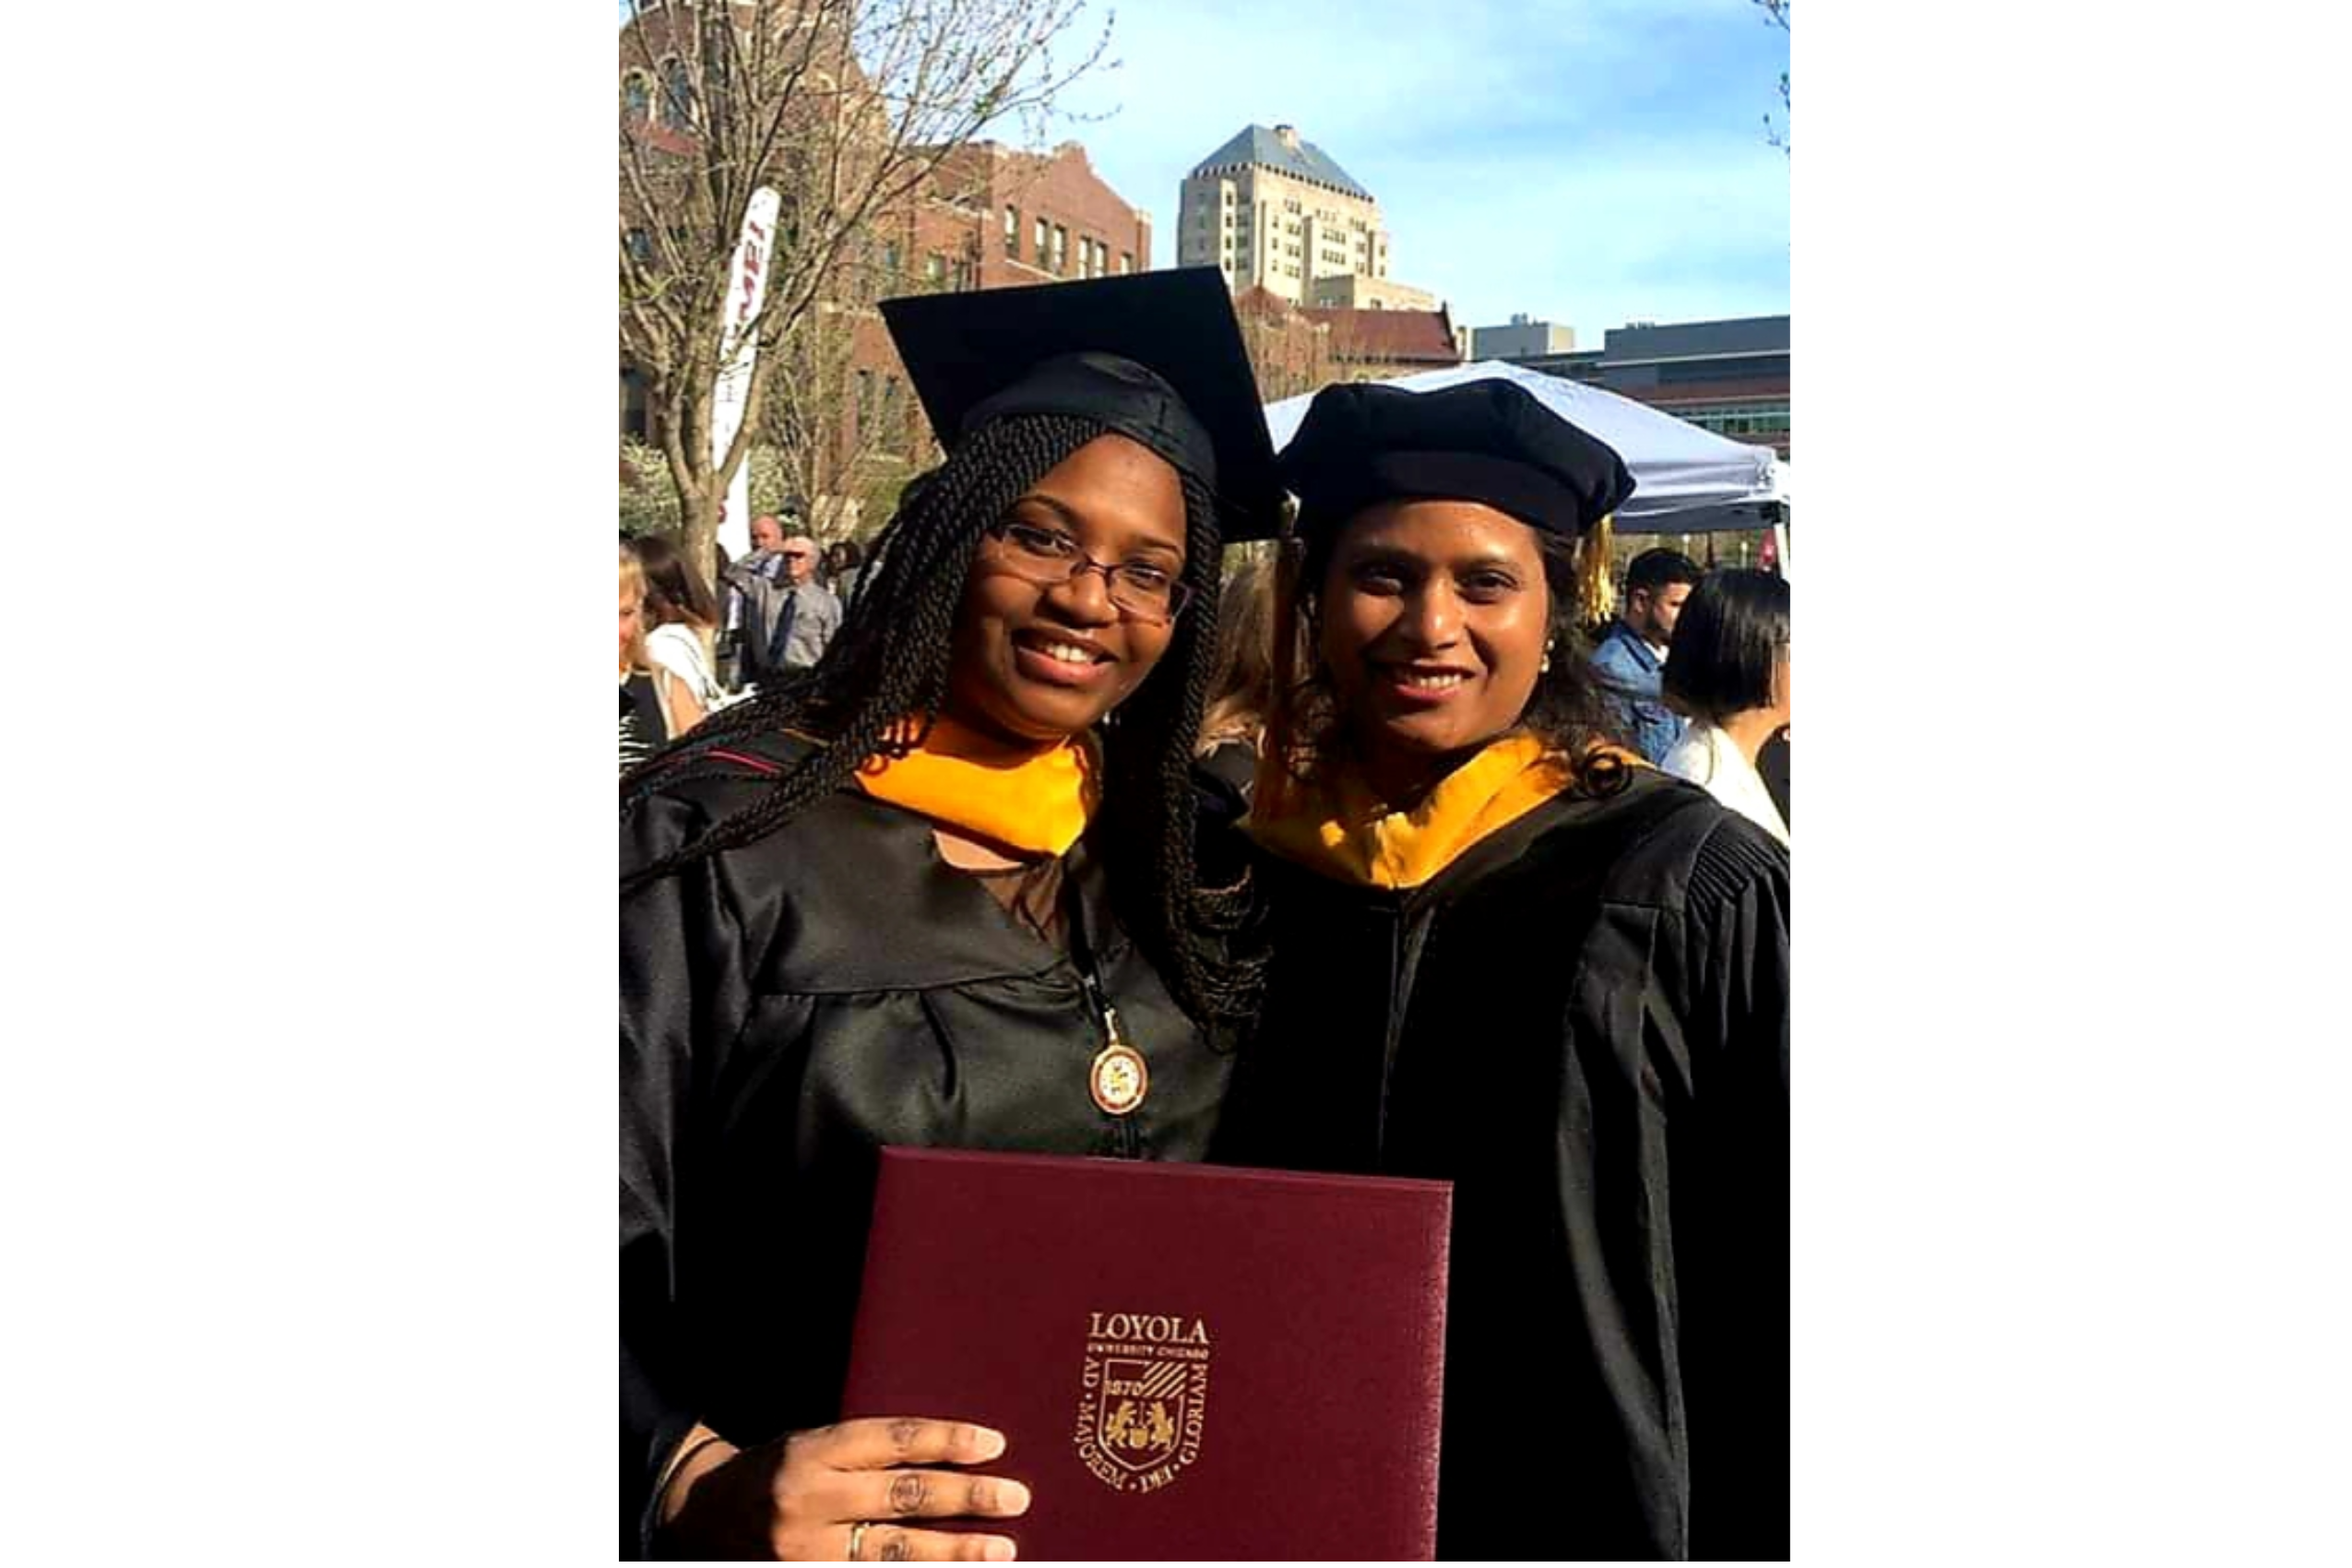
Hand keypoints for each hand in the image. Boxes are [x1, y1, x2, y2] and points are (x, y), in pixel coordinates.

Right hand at [658, 1418, 1029, 1560]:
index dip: (947, 1441)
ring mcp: (805, 1550)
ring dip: (953, 1552)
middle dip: (965, 1498)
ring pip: (893, 1553)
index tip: (994, 1444)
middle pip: (901, 1496)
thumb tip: (950, 1456)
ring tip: (1000, 1549)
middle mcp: (808, 1499)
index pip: (892, 1440)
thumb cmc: (775, 1471)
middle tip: (1015, 1497)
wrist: (700, 1516)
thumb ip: (869, 1451)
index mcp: (813, 1451)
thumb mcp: (812, 1444)